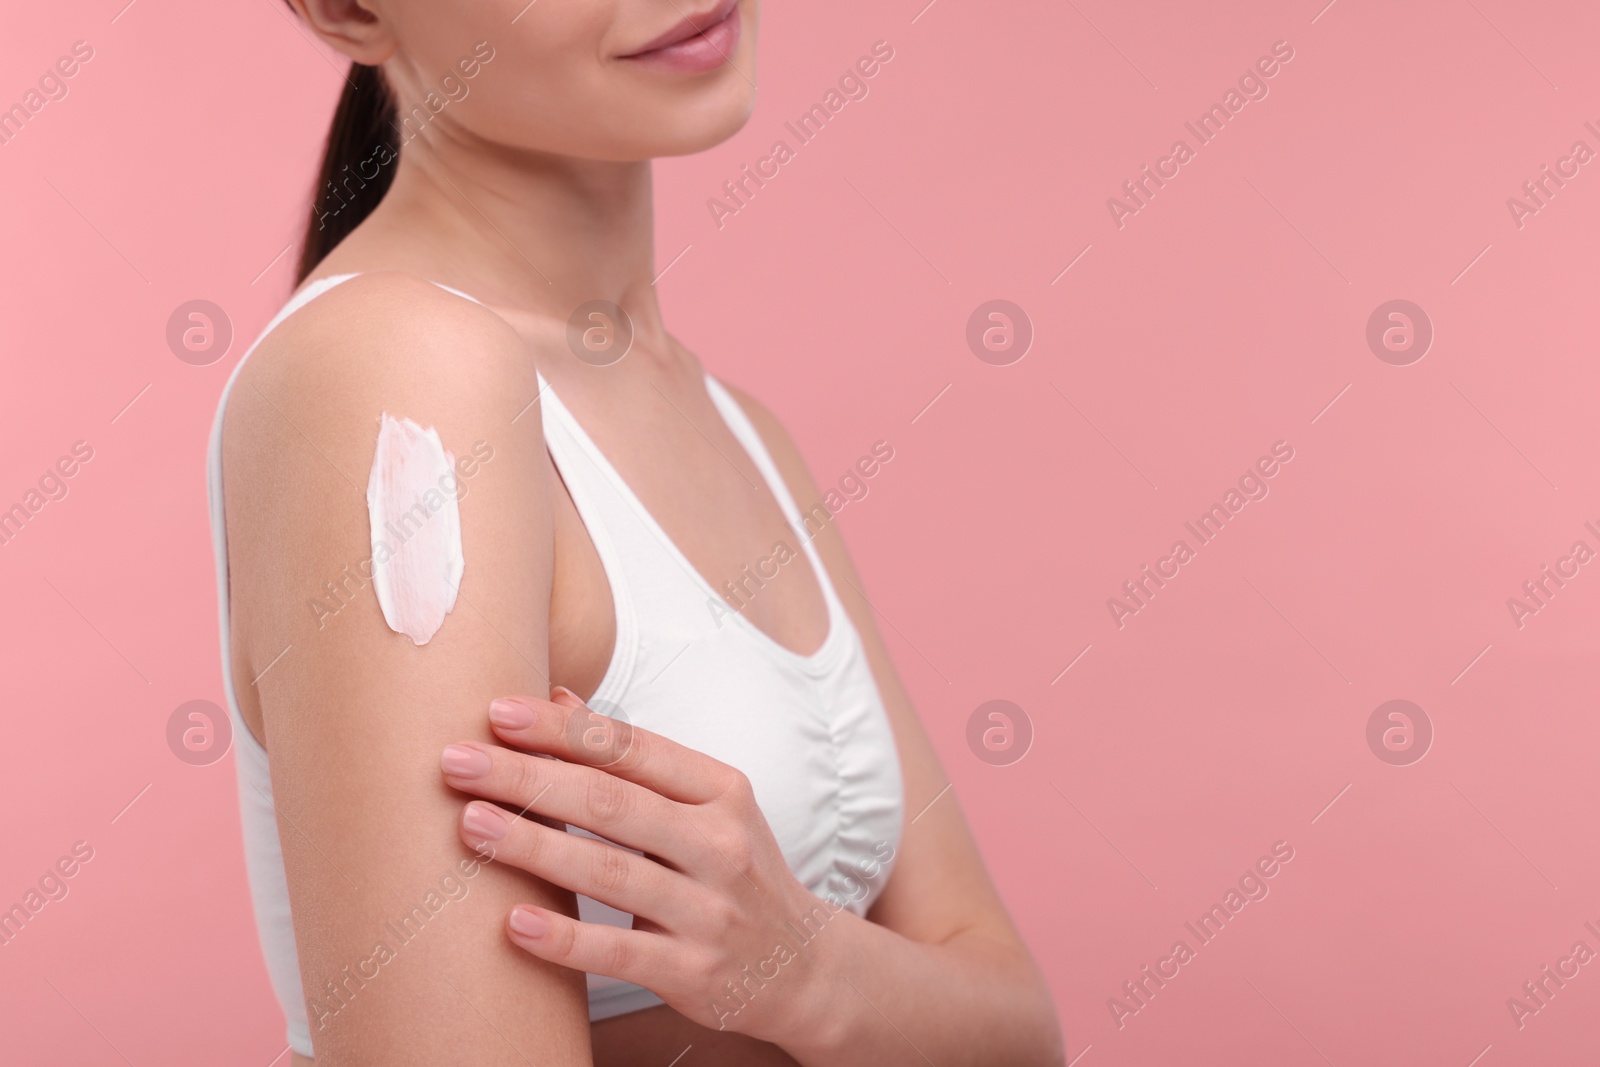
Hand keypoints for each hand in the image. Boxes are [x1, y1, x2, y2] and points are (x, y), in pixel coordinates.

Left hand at [439, 687, 846, 1042]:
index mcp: (720, 791)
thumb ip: (632, 758)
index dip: (562, 728)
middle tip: (458, 762)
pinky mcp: (694, 971)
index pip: (632, 748)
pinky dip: (566, 938)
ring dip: (534, 847)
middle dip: (529, 778)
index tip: (496, 712)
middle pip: (612, 802)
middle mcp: (720, 844)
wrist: (800, 965)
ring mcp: (709, 910)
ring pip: (610, 872)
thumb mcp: (704, 805)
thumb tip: (558, 697)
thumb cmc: (734, 871)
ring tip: (471, 825)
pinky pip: (620, 951)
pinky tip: (514, 923)